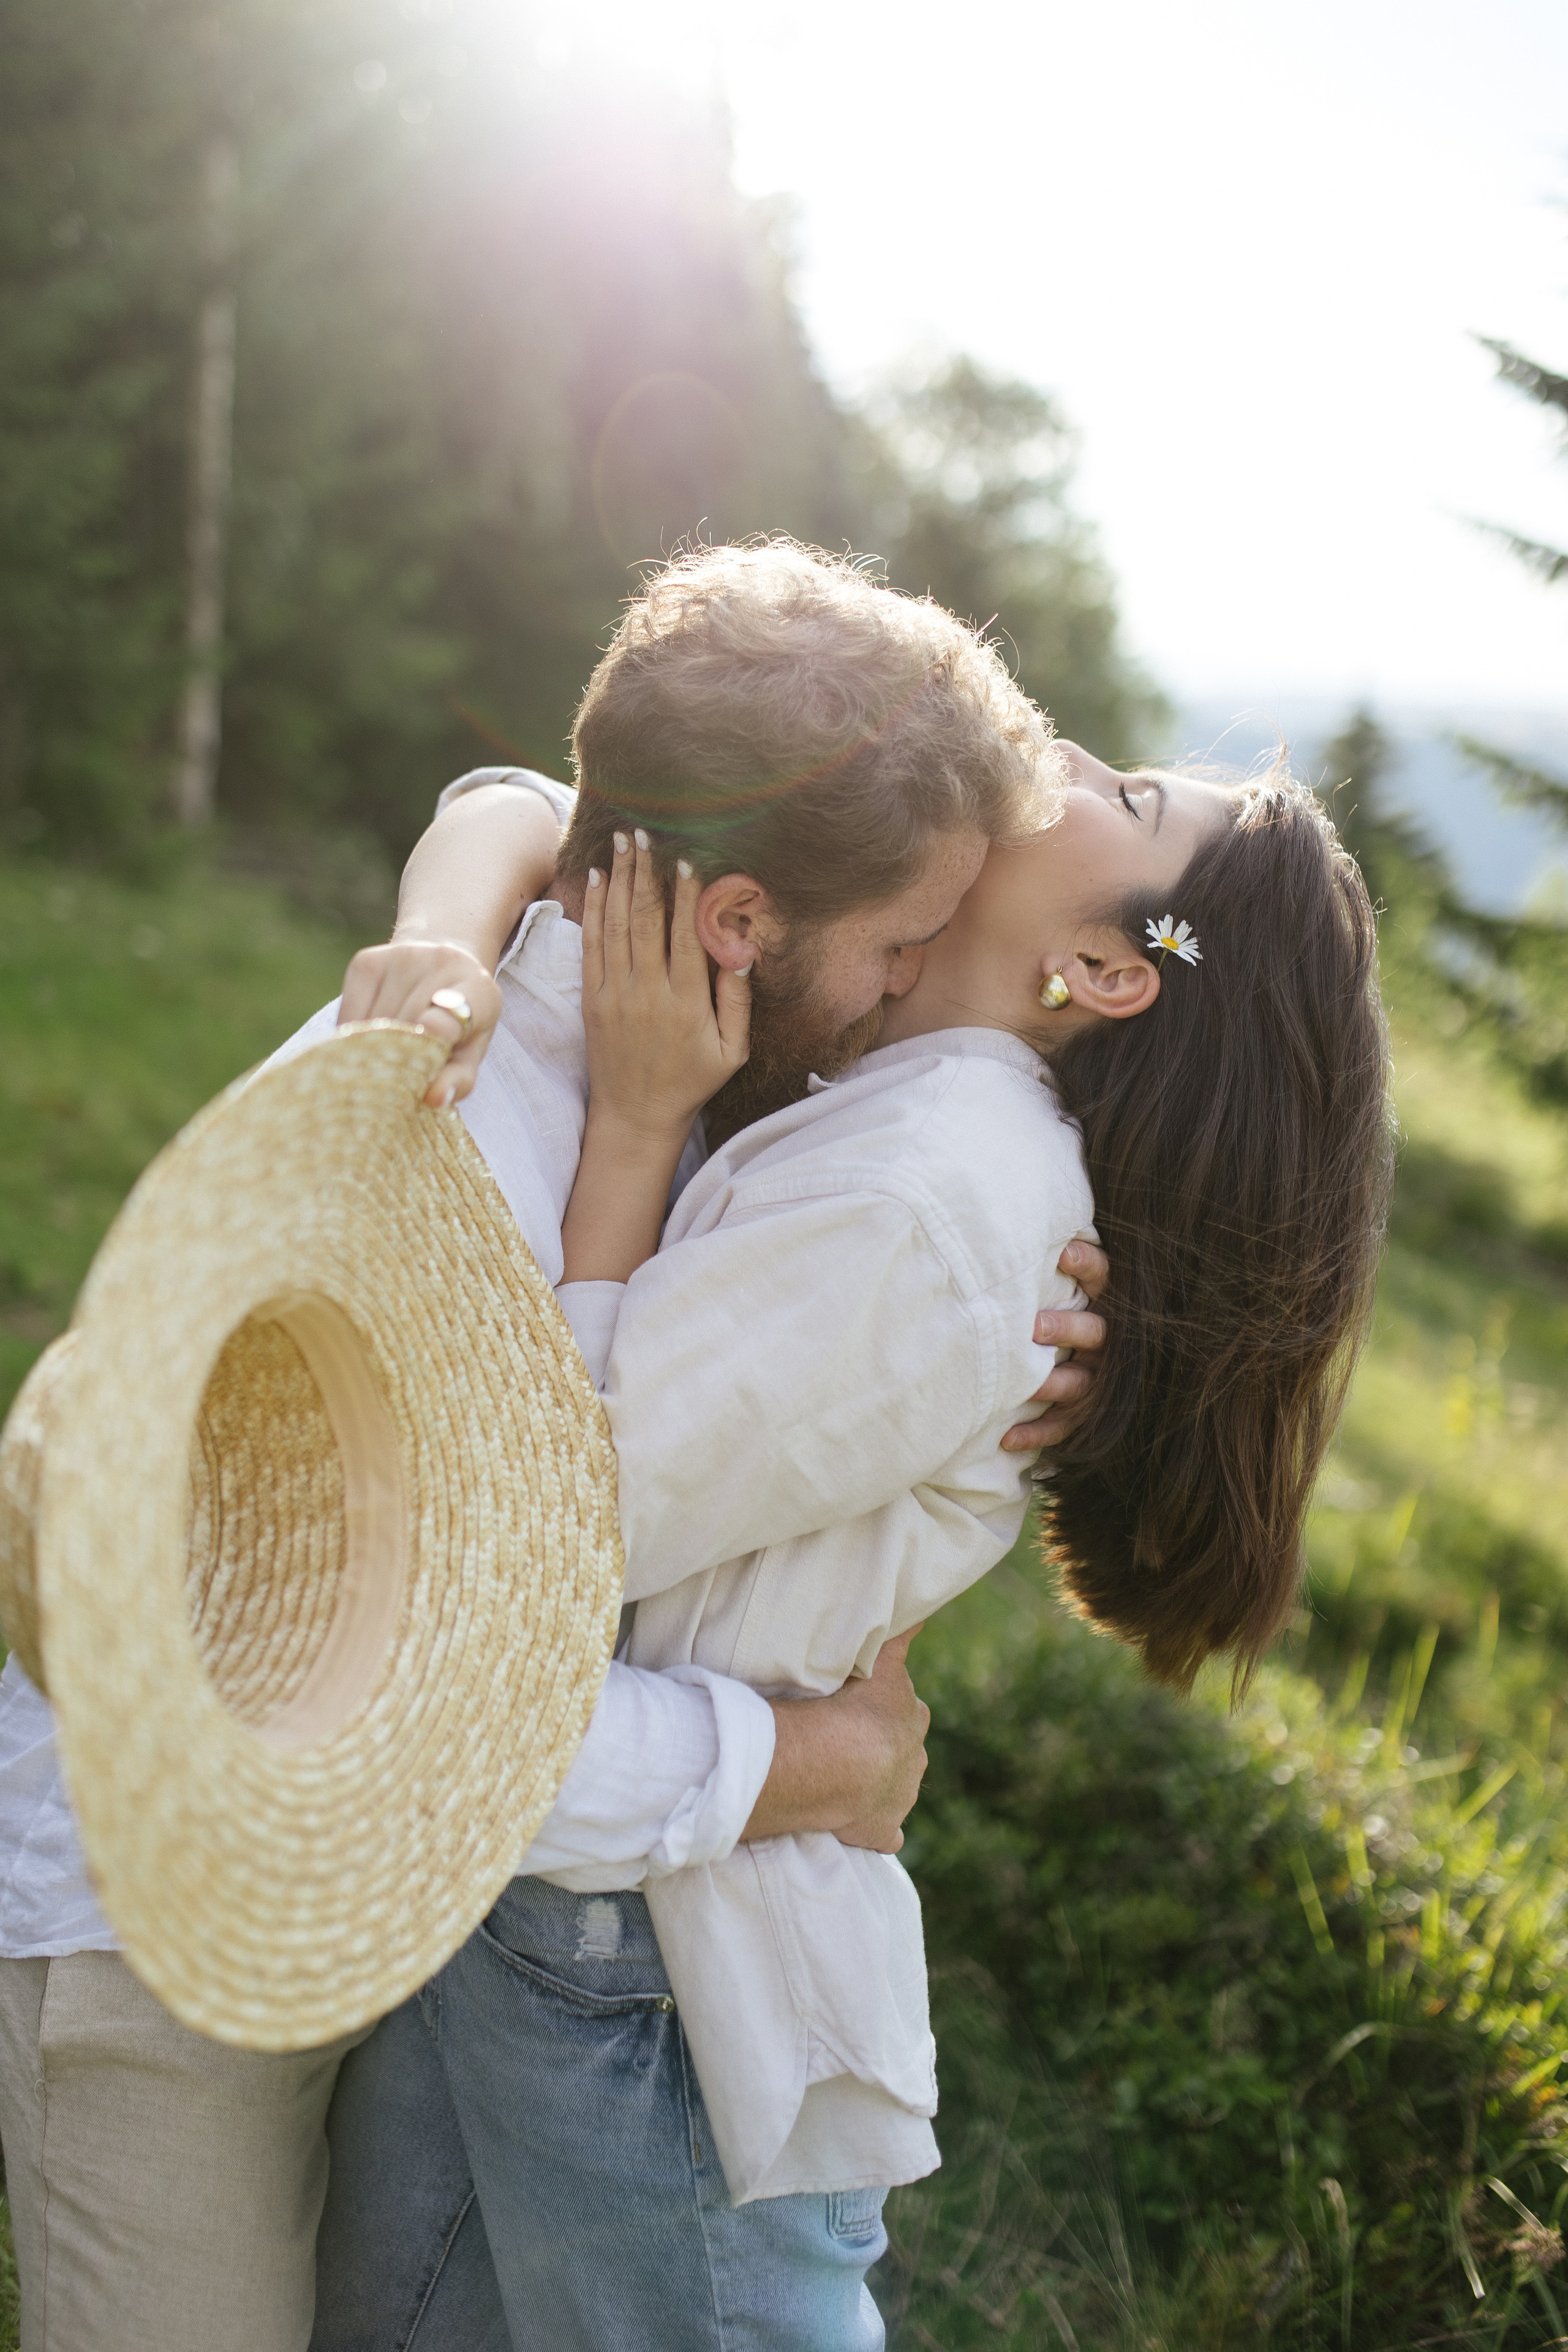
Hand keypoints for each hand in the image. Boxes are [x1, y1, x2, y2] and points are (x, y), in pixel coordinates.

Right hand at [338, 938, 501, 1108]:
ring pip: (374, 1023)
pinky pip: (350, 1014)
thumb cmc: (459, 1023)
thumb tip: (435, 1099)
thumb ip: (458, 1079)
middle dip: (398, 1060)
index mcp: (479, 989)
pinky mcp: (368, 960)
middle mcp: (442, 962)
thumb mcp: (470, 1052)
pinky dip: (353, 1036)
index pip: (445, 1022)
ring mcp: (402, 957)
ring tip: (383, 1061)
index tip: (417, 1080)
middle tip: (394, 1083)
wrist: (444, 966)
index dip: (428, 1051)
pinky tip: (367, 1040)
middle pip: (405, 1027)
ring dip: (374, 1050)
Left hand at [580, 829, 749, 1140]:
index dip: (687, 895)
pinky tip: (601, 878)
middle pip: (646, 920)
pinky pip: (592, 946)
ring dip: (621, 879)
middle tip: (648, 832)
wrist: (636, 1116)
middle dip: (648, 873)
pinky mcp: (592, 999)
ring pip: (617, 925)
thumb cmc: (691, 1082)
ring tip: (624, 840)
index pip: (687, 936)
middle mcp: (648, 992)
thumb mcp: (731, 1051)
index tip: (689, 858)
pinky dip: (595, 909)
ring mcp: (615, 994)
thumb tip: (745, 951)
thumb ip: (737, 1001)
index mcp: (686, 1002)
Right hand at [742, 1627, 930, 1854]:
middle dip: (881, 1746)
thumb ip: (900, 1636)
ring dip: (873, 1785)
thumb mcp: (879, 1659)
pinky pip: (885, 1833)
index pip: (903, 1708)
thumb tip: (920, 1609)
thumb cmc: (851, 1705)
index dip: (881, 1707)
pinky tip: (855, 1826)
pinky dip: (875, 1829)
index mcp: (913, 1717)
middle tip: (845, 1741)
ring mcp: (902, 1796)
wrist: (840, 1763)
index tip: (858, 1707)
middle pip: (902, 1748)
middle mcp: (915, 1757)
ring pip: (895, 1787)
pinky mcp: (884, 1830)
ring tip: (839, 1778)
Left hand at [1000, 1237, 1108, 1451]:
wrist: (1103, 1371)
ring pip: (1081, 1382)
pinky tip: (1008, 1438)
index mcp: (1110, 1301)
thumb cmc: (1064, 1307)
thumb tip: (1010, 1210)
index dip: (1087, 1264)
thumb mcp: (1071, 1281)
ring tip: (1024, 1385)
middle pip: (1095, 1332)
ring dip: (1051, 1383)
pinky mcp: (1087, 1413)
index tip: (1061, 1251)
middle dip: (1065, 1328)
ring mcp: (1100, 1377)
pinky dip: (1038, 1433)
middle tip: (1033, 1325)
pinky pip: (1065, 1426)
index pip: (1106, 1276)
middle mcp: (1110, 1340)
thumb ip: (1051, 1258)